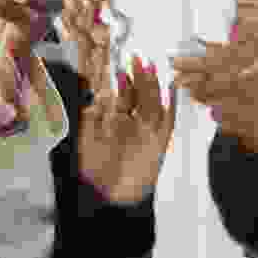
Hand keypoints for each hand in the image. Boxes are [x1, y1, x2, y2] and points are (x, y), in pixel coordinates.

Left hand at [79, 56, 177, 205]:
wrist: (108, 198)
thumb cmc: (94, 171)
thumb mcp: (86, 140)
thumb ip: (91, 118)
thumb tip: (96, 97)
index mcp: (116, 123)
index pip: (123, 97)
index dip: (123, 83)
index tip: (121, 67)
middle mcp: (133, 125)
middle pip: (140, 96)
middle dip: (139, 78)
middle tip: (137, 59)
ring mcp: (147, 133)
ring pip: (152, 104)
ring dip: (152, 86)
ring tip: (150, 68)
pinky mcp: (159, 143)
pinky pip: (168, 122)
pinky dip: (171, 106)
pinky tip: (171, 90)